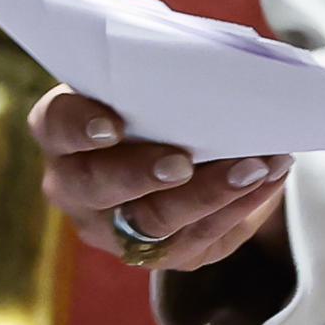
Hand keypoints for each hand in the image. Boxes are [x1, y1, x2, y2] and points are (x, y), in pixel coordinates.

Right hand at [28, 87, 289, 273]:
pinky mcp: (153, 255)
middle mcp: (73, 186)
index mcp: (61, 130)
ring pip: (151, 225)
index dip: (80, 126)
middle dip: (143, 175)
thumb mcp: (144, 79)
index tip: (112, 126)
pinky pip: (194, 241)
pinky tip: (267, 181)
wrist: (172, 143)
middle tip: (184, 161)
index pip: (57, 124)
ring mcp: (109, 227)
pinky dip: (237, 209)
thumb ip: (159, 73)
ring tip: (254, 167)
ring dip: (209, 195)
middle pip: (97, 187)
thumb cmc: (153, 98)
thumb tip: (212, 69)